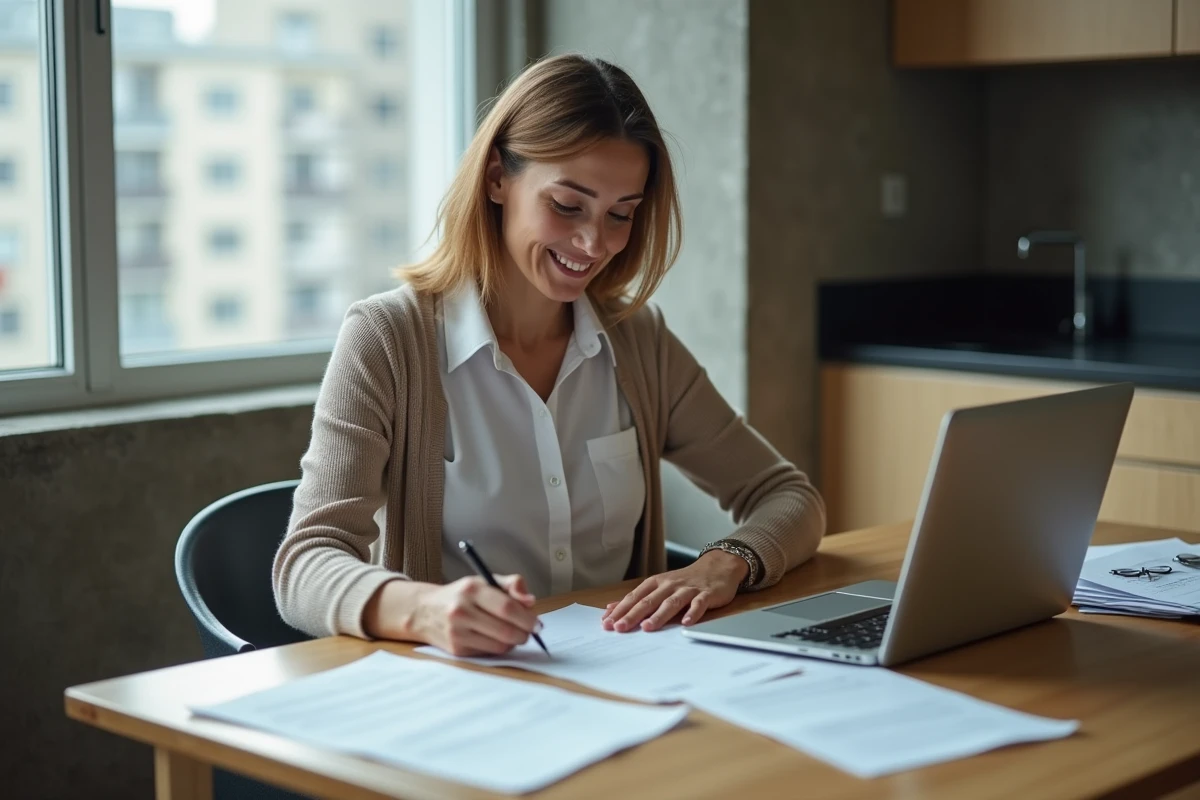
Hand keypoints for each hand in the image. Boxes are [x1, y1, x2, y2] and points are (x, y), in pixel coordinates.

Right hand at [368, 575, 540, 655]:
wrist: (424, 611)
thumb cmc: (462, 594)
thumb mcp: (484, 580)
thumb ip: (512, 585)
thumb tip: (531, 601)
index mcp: (472, 589)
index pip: (507, 608)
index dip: (527, 619)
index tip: (537, 624)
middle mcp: (461, 611)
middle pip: (506, 631)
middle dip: (524, 634)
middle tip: (529, 631)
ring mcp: (457, 632)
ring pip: (499, 646)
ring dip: (512, 643)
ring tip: (511, 633)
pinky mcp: (456, 650)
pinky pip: (488, 654)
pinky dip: (497, 648)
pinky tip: (493, 638)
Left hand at [601, 550, 748, 632]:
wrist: (717, 566)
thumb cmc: (685, 580)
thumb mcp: (659, 586)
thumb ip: (638, 598)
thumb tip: (612, 608)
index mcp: (656, 583)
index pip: (635, 597)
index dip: (621, 610)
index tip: (607, 623)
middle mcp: (670, 585)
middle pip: (649, 600)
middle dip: (633, 614)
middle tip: (620, 627)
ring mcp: (688, 589)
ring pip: (671, 602)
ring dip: (659, 615)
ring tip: (647, 627)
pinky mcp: (706, 594)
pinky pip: (699, 604)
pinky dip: (692, 613)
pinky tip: (686, 623)